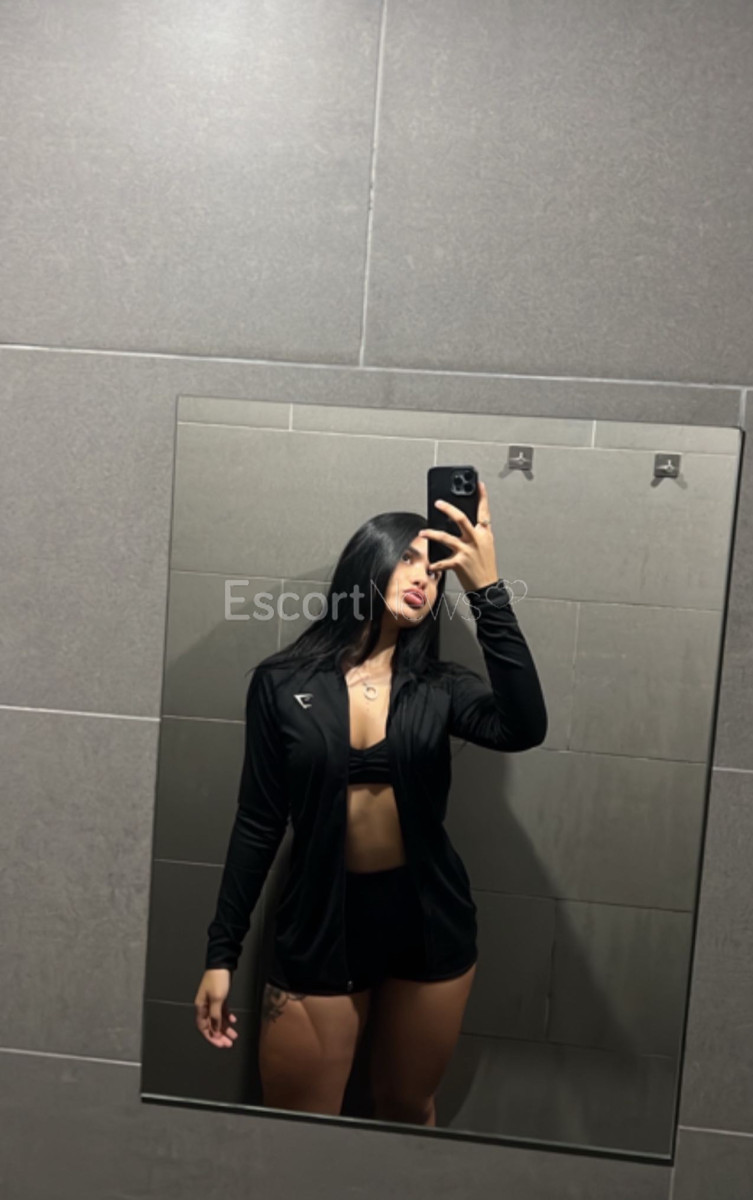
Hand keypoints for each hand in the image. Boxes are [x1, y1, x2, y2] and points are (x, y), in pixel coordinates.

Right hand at [194, 968, 238, 1048]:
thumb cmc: (218, 981)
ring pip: (218, 1019)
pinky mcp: (219, 997)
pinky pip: (222, 1011)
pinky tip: (234, 1020)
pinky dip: (227, 1017)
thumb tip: (214, 1031)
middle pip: (211, 1026)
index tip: (221, 1045)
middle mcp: (205, 1006)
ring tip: (234, 1035)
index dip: (212, 1038)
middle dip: (220, 1035)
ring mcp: (212, 1002)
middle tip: (230, 1043)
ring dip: (225, 1027)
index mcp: (201, 1007)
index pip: (204, 1028)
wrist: (222, 963)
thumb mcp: (217, 999)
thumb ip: (215, 1016)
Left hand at [418, 478, 498, 593]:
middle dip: (448, 509)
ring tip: (423, 532)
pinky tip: (429, 564)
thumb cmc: (485, 567)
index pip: (484, 512)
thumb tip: (463, 524)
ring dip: (431, 534)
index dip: (482, 497)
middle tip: (438, 503)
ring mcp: (467, 551)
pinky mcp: (459, 563)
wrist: (487, 587)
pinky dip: (435, 564)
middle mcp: (476, 540)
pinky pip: (442, 562)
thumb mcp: (486, 546)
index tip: (479, 484)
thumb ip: (476, 533)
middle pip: (461, 519)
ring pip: (446, 537)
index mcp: (484, 534)